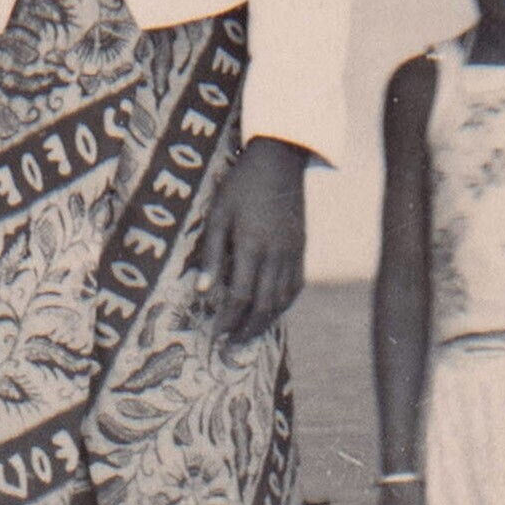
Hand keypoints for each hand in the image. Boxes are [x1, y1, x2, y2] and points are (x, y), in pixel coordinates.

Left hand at [196, 136, 309, 343]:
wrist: (279, 161)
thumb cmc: (241, 185)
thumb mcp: (218, 214)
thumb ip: (211, 253)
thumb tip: (203, 291)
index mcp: (252, 245)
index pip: (240, 295)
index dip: (228, 319)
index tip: (215, 332)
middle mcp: (276, 254)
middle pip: (264, 304)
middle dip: (246, 329)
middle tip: (230, 343)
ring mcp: (293, 252)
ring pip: (282, 299)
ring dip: (265, 321)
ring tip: (248, 333)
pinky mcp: (301, 248)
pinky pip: (295, 286)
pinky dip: (283, 304)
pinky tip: (271, 310)